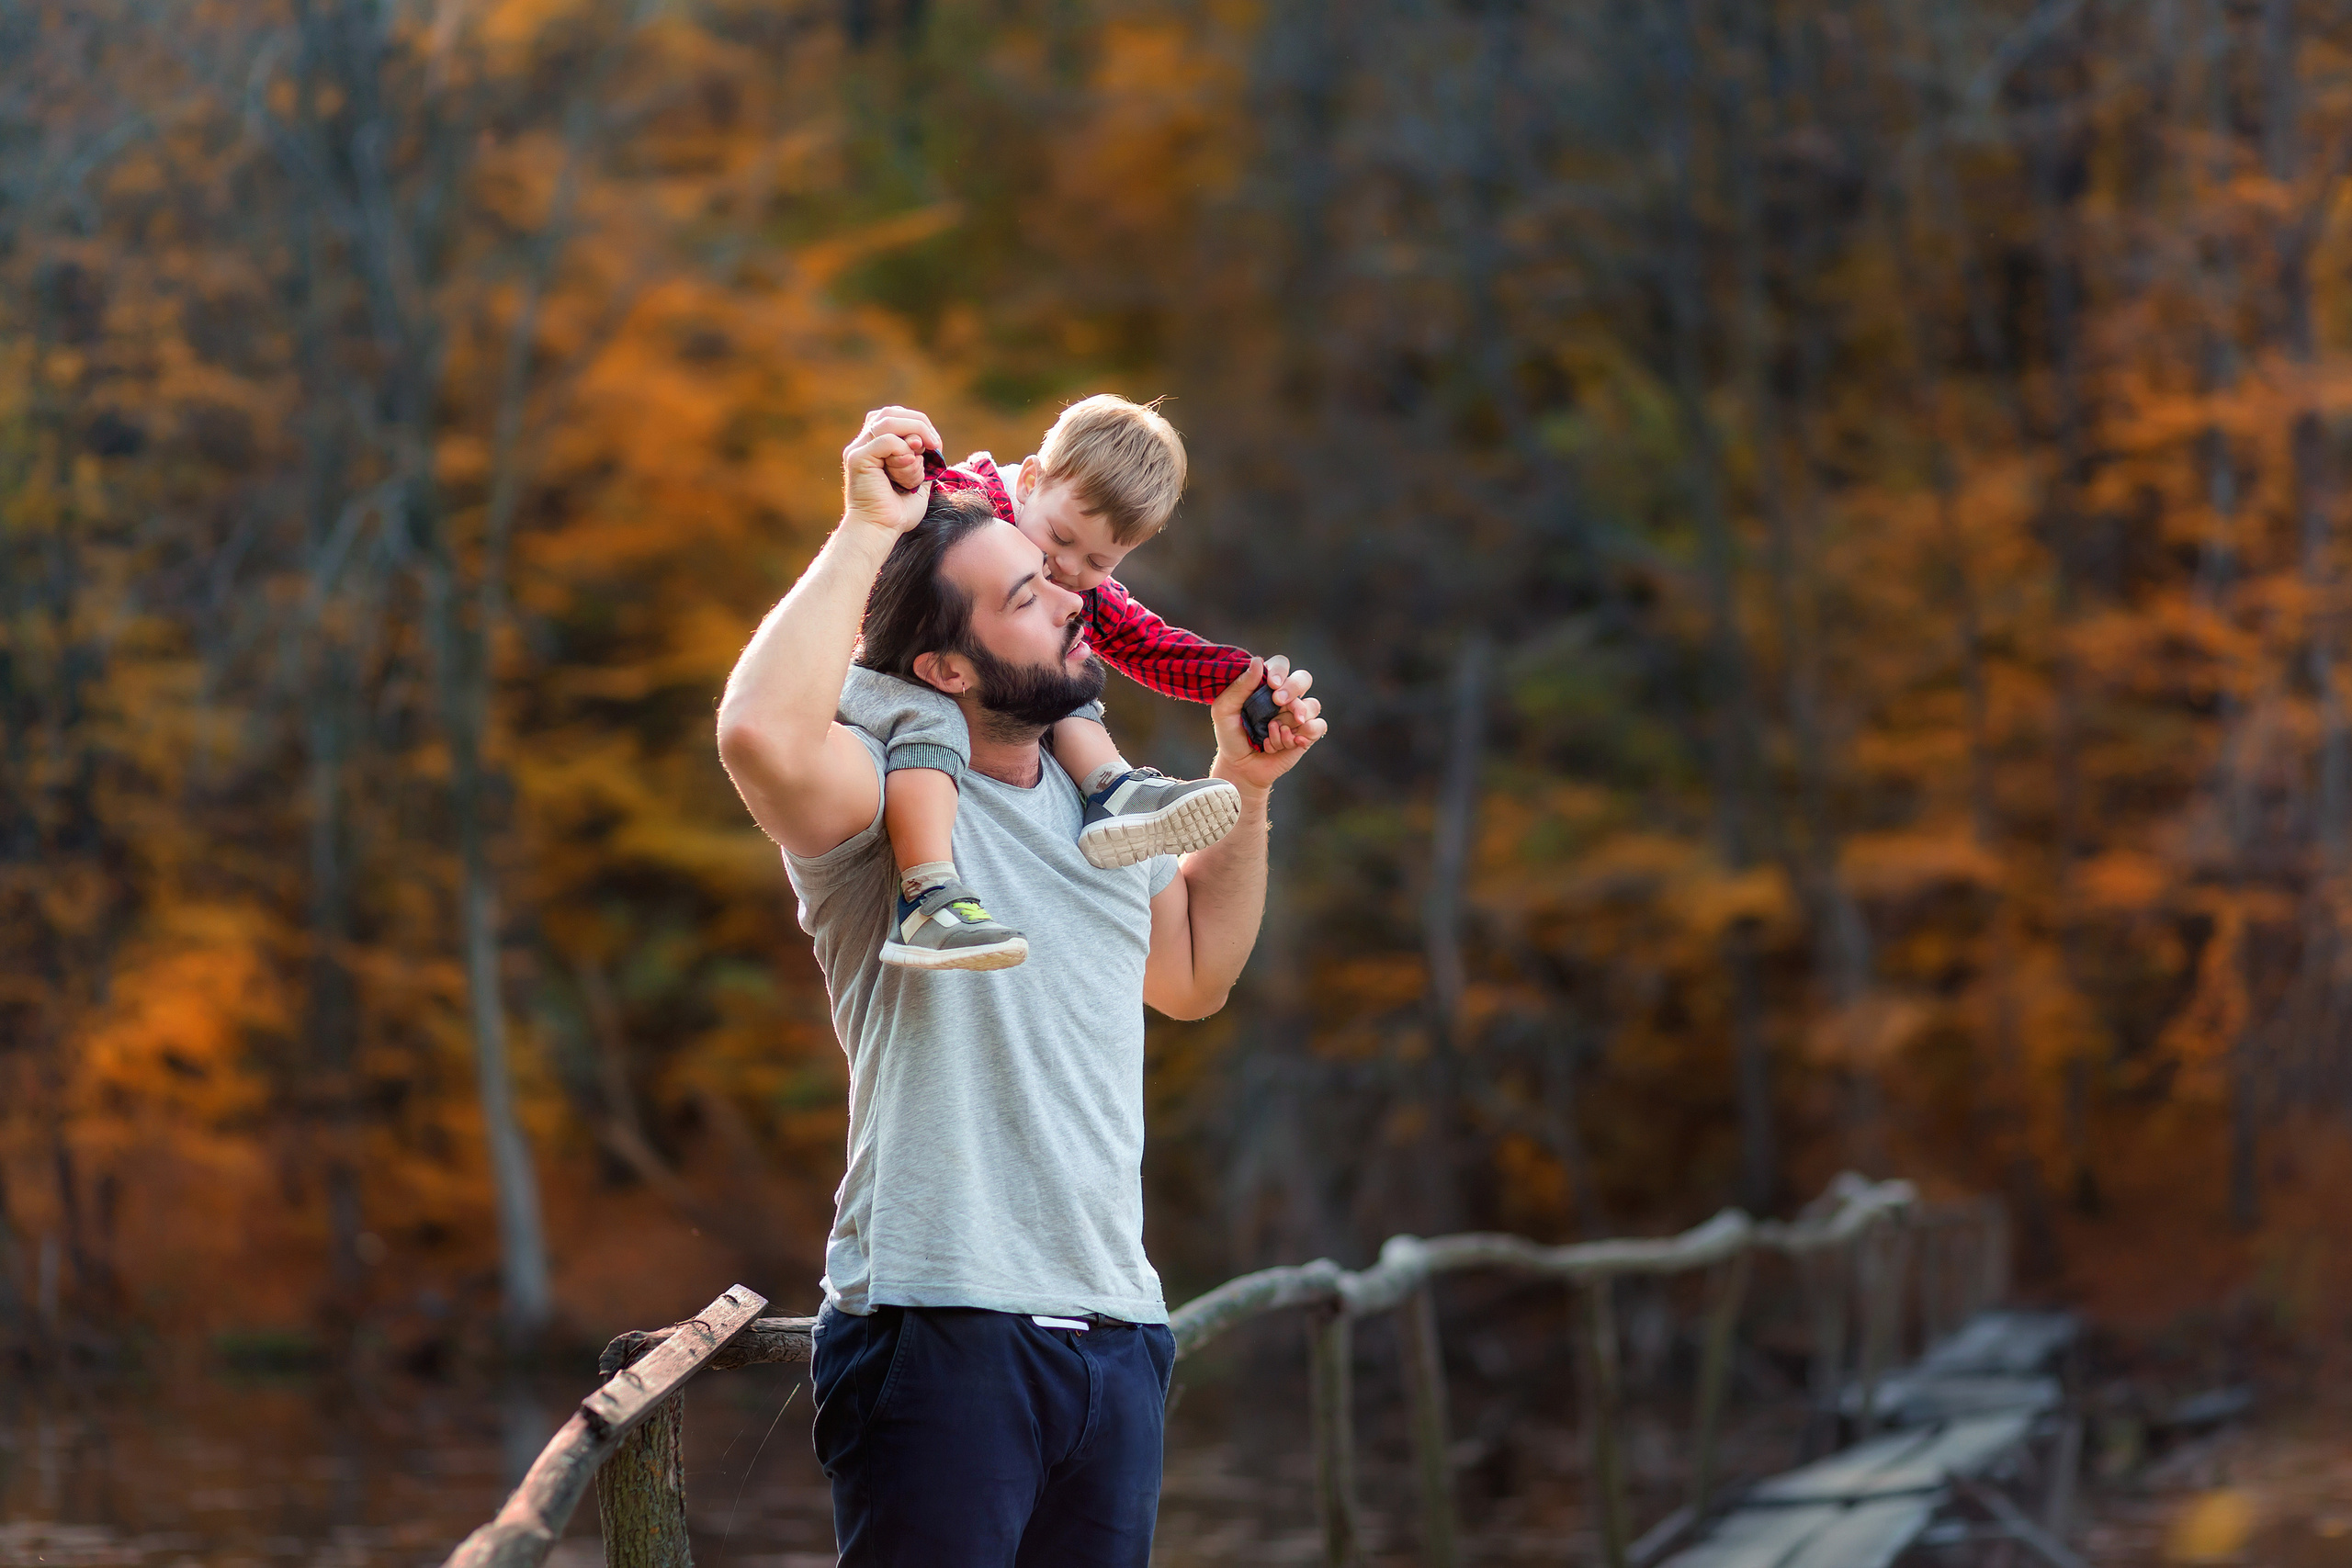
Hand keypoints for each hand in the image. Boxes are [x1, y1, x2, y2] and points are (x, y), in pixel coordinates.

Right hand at [842, 406, 940, 534]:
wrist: (880, 531)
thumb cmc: (897, 512)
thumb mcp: (917, 479)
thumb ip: (921, 457)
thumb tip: (926, 439)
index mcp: (875, 446)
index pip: (895, 415)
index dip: (918, 423)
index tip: (935, 446)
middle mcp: (863, 444)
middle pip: (891, 412)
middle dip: (919, 424)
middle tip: (935, 445)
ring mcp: (858, 450)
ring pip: (888, 422)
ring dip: (914, 436)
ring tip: (921, 459)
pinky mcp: (858, 459)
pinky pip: (886, 441)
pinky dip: (904, 453)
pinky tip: (907, 472)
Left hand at [1209, 656, 1325, 793]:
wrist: (1239, 767)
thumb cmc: (1230, 735)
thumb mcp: (1224, 710)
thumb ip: (1239, 686)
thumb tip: (1258, 661)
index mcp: (1266, 685)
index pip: (1281, 664)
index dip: (1280, 671)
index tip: (1272, 685)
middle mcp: (1285, 697)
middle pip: (1304, 678)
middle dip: (1293, 688)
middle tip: (1278, 702)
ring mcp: (1297, 715)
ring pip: (1312, 704)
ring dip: (1292, 719)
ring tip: (1272, 732)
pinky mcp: (1306, 734)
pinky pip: (1318, 726)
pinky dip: (1303, 734)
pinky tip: (1289, 743)